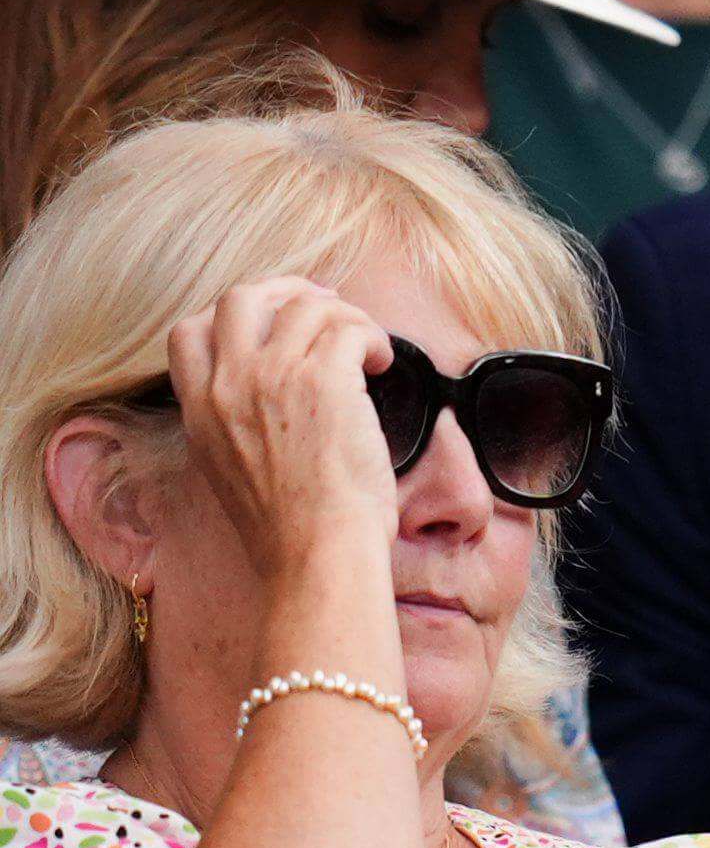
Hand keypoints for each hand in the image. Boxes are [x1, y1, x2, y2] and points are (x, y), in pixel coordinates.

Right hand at [166, 277, 398, 581]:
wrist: (315, 556)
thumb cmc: (291, 531)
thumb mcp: (233, 472)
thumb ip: (236, 425)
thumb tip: (275, 394)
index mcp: (198, 409)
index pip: (188, 331)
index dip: (232, 314)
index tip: (274, 319)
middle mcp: (227, 385)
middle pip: (240, 297)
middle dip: (287, 291)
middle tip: (328, 307)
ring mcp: (272, 377)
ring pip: (305, 306)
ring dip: (344, 317)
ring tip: (368, 348)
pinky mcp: (324, 380)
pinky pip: (350, 329)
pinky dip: (372, 338)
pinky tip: (383, 364)